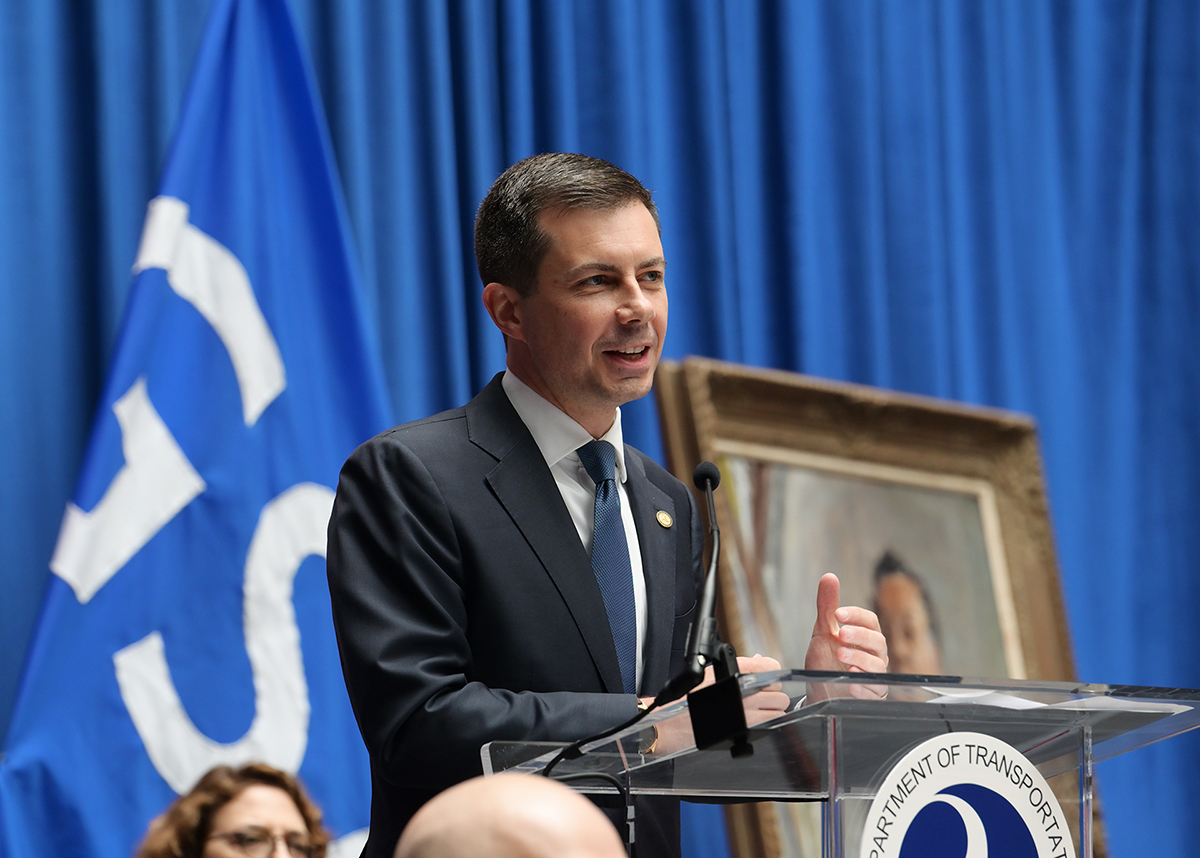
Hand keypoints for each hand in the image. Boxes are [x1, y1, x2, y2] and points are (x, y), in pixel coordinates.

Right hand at [642, 654, 789, 752]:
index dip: (770, 674)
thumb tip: (759, 660)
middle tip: (758, 698)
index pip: (771, 667)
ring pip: (778, 709)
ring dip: (770, 710)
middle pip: (779, 691)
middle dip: (771, 695)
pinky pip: (770, 725)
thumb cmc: (687, 701)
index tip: (764, 680)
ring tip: (754, 711)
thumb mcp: (709, 673)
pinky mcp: (746, 730)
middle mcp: (742, 691)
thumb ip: (738, 666)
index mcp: (733, 672)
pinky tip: (750, 722)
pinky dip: (765, 724)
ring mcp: (746, 712)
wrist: (671, 726)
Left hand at [804, 573, 887, 699]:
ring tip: (841, 655)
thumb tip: (829, 576)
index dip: (856, 615)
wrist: (818, 689)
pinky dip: (862, 687)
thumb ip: (827, 605)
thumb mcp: (823, 631)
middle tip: (841, 634)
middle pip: (878, 641)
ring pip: (877, 666)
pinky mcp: (869, 695)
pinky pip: (873, 692)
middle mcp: (874, 655)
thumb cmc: (826, 659)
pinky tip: (850, 683)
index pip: (870, 621)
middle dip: (860, 636)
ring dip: (860, 659)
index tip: (838, 612)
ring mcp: (873, 676)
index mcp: (865, 636)